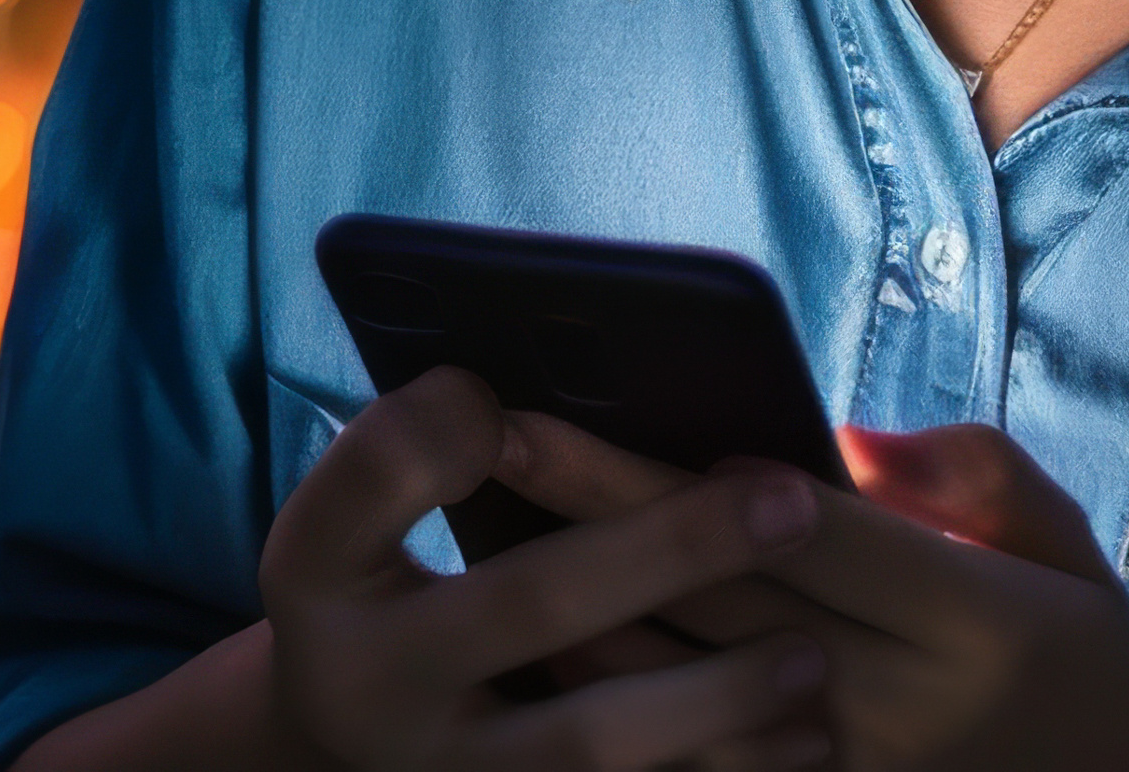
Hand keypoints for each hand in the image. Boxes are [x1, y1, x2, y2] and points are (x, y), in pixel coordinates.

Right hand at [252, 367, 836, 769]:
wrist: (344, 743)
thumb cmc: (384, 592)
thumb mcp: (364, 521)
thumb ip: (424, 454)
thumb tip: (532, 398)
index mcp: (317, 571)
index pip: (374, 474)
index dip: (444, 429)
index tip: (504, 394)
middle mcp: (365, 680)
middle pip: (523, 606)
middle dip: (666, 551)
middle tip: (787, 505)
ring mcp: (439, 771)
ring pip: (588, 742)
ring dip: (715, 697)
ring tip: (812, 656)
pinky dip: (717, 770)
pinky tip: (802, 744)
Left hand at [485, 414, 1128, 771]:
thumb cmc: (1074, 652)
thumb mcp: (1062, 549)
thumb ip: (968, 474)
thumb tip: (844, 441)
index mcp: (970, 621)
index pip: (812, 535)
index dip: (700, 481)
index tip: (613, 415)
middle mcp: (900, 707)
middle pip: (724, 599)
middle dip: (603, 514)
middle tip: (500, 437)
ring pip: (681, 694)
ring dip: (578, 616)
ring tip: (482, 536)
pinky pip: (688, 767)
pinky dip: (609, 709)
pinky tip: (534, 653)